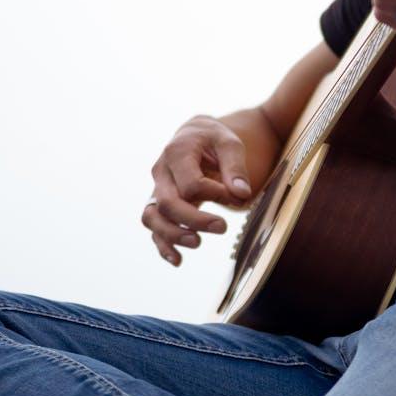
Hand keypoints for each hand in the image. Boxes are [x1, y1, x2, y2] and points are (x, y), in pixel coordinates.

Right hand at [143, 117, 252, 266]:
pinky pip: (153, 226)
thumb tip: (241, 195)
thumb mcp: (230, 143)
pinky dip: (163, 245)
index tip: (237, 196)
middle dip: (194, 220)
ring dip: (173, 234)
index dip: (215, 194)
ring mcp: (156, 188)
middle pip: (169, 204)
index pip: (191, 184)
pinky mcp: (158, 203)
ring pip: (153, 217)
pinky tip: (178, 260)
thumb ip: (236, 167)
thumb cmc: (214, 140)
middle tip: (223, 227)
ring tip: (198, 243)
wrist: (195, 135)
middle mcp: (161, 171)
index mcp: (177, 152)